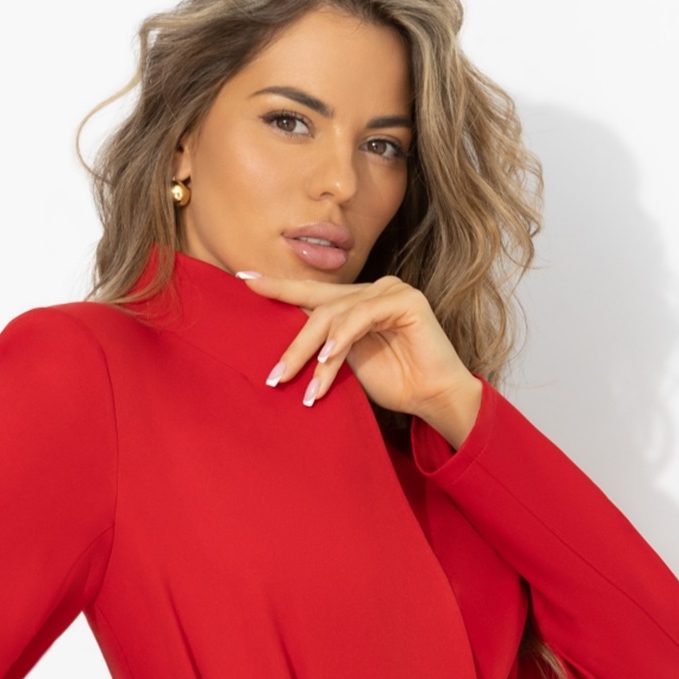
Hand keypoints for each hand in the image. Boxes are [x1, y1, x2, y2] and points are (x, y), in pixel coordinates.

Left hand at [241, 272, 482, 436]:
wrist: (434, 399)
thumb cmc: (395, 385)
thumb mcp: (347, 363)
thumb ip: (323, 345)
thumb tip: (284, 342)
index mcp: (356, 302)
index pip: (312, 293)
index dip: (279, 287)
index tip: (244, 279)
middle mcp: (372, 290)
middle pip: (319, 307)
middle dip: (294, 344)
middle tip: (276, 376)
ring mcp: (391, 290)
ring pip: (336, 314)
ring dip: (316, 353)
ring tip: (306, 385)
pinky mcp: (406, 301)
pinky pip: (362, 316)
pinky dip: (342, 338)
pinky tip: (328, 360)